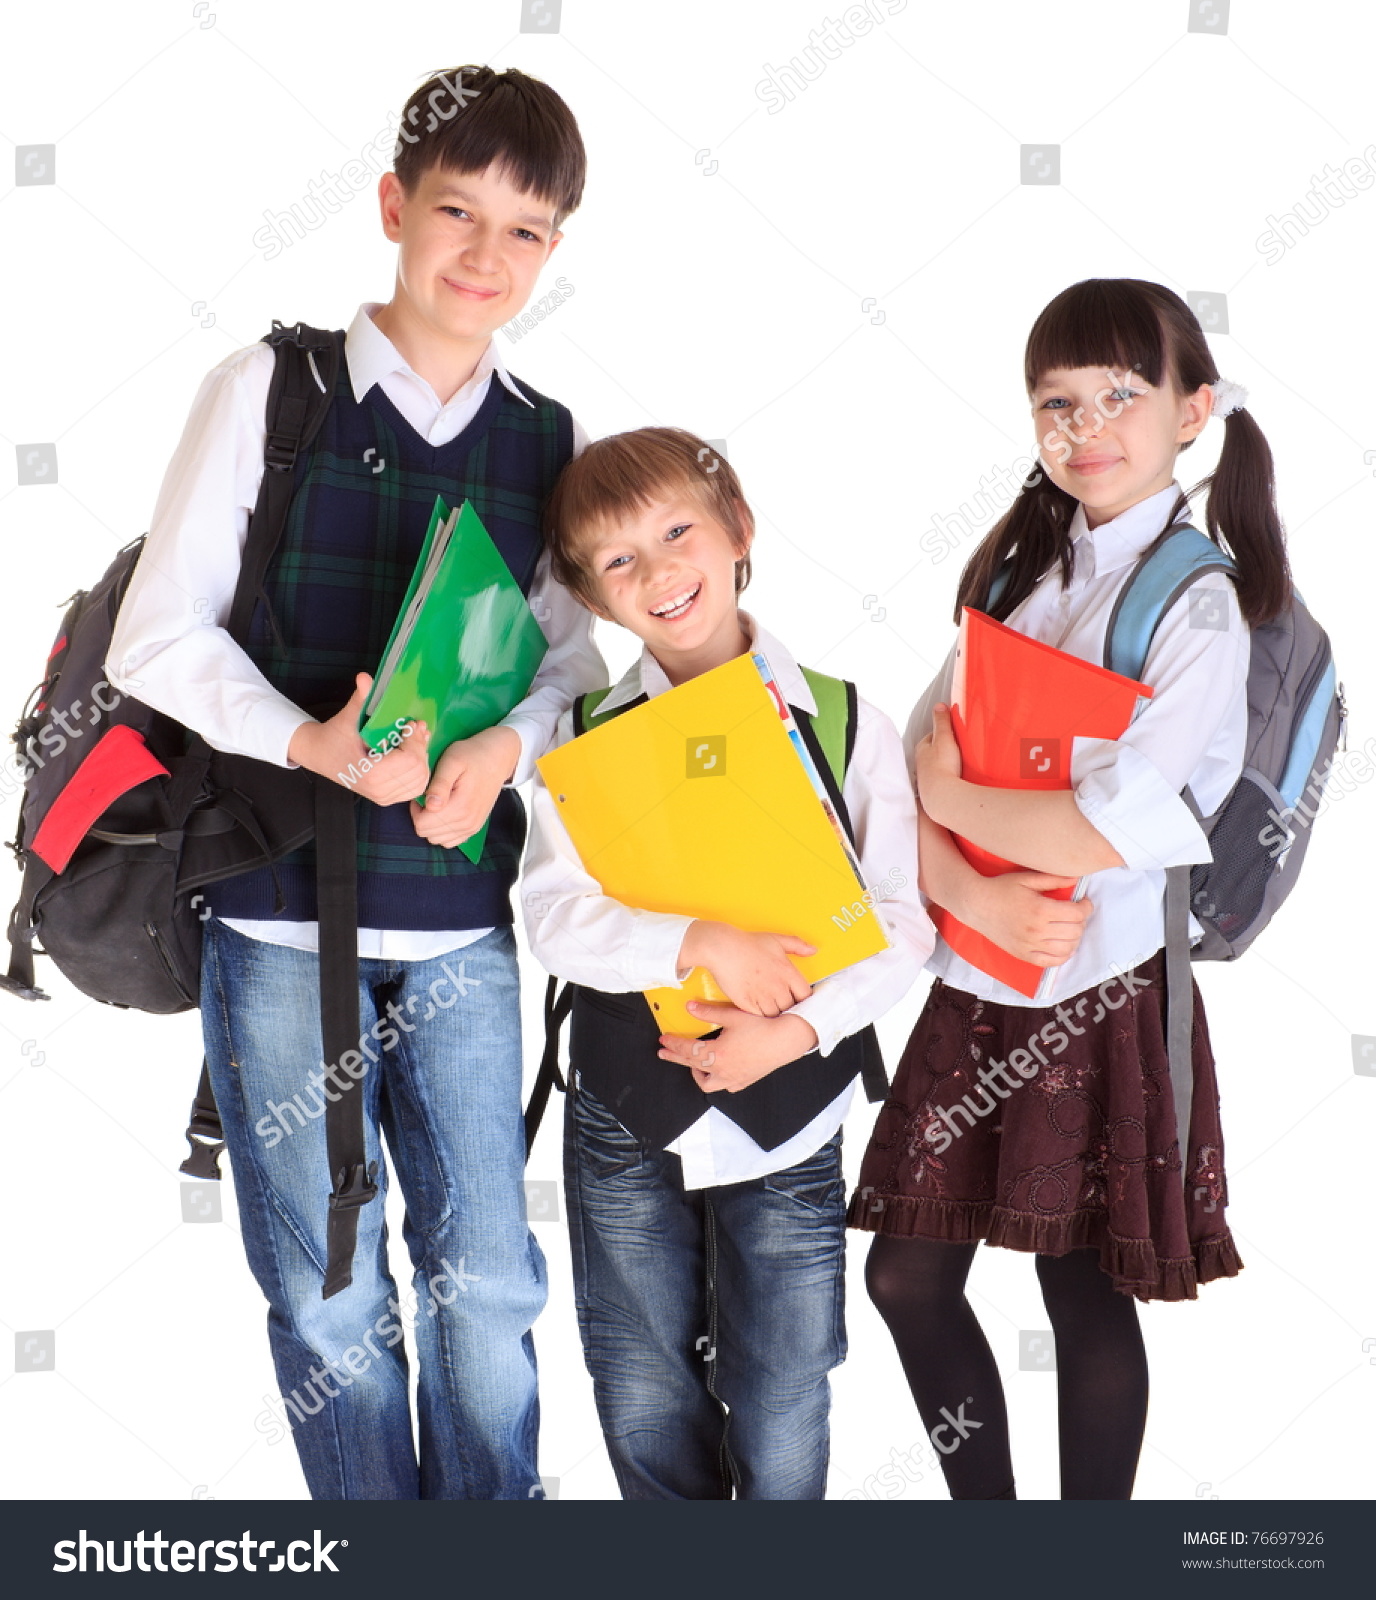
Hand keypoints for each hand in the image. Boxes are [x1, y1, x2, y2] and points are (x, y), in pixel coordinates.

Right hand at [287, 672, 430, 805]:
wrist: (319, 755)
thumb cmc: (333, 736)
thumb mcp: (347, 717)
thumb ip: (360, 699)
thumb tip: (364, 677)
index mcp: (370, 773)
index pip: (410, 760)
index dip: (414, 739)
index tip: (410, 723)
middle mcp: (379, 790)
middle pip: (419, 770)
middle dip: (420, 746)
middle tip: (416, 728)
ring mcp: (383, 797)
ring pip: (420, 780)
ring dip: (422, 757)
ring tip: (415, 739)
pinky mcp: (387, 798)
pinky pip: (414, 788)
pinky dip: (418, 771)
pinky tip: (411, 754)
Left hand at [409, 725, 520, 848]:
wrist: (497, 758)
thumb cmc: (472, 755)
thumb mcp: (452, 761)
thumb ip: (440, 784)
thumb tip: (431, 806)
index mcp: (460, 807)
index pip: (422, 824)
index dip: (416, 808)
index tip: (424, 791)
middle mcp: (467, 822)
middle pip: (427, 833)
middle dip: (421, 815)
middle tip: (430, 794)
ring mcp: (471, 828)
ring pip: (436, 839)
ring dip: (431, 823)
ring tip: (437, 802)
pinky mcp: (474, 828)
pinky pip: (449, 841)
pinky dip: (442, 830)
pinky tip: (444, 811)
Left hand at [657, 1002, 819, 1092]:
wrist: (788, 1039)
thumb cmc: (764, 1027)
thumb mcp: (732, 1015)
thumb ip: (708, 1012)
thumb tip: (690, 1008)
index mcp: (717, 1055)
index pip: (687, 1050)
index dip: (673, 1044)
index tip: (664, 1040)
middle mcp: (723, 1070)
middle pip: (692, 1066)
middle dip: (676, 1058)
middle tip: (665, 1052)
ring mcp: (735, 1078)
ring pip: (708, 1083)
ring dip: (697, 1073)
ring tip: (692, 1065)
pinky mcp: (746, 1080)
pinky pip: (727, 1086)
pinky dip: (718, 1080)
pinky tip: (719, 1071)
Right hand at [675, 921, 814, 1016]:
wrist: (722, 949)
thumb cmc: (747, 943)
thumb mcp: (776, 939)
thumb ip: (797, 945)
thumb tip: (813, 950)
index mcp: (788, 972)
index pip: (806, 995)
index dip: (803, 999)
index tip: (798, 998)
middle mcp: (778, 987)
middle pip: (791, 1008)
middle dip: (788, 1006)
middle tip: (783, 1004)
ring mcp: (763, 997)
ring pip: (776, 1015)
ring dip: (774, 1012)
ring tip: (770, 1006)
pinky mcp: (747, 1004)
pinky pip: (759, 1017)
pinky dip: (760, 1015)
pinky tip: (757, 1008)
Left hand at [913, 703, 961, 819]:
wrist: (942, 797)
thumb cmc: (943, 766)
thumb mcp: (945, 738)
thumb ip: (942, 721)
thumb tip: (939, 705)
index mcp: (922, 748)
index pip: (933, 735)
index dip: (945, 732)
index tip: (957, 733)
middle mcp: (921, 764)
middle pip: (935, 752)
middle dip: (946, 750)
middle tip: (962, 749)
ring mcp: (927, 778)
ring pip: (939, 767)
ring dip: (948, 765)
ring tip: (962, 765)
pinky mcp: (934, 791)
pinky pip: (943, 781)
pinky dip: (950, 778)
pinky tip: (959, 780)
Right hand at [966, 870, 1093, 966]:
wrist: (976, 904)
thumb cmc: (1000, 889)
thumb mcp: (1027, 878)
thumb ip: (1053, 879)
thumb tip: (1076, 879)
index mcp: (1039, 909)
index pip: (1077, 914)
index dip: (1086, 907)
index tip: (1083, 902)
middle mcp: (1036, 930)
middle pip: (1075, 931)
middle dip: (1081, 921)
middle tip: (1075, 913)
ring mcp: (1029, 945)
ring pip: (1067, 948)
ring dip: (1074, 938)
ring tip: (1070, 928)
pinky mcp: (1023, 954)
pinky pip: (1051, 962)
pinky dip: (1063, 955)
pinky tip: (1062, 944)